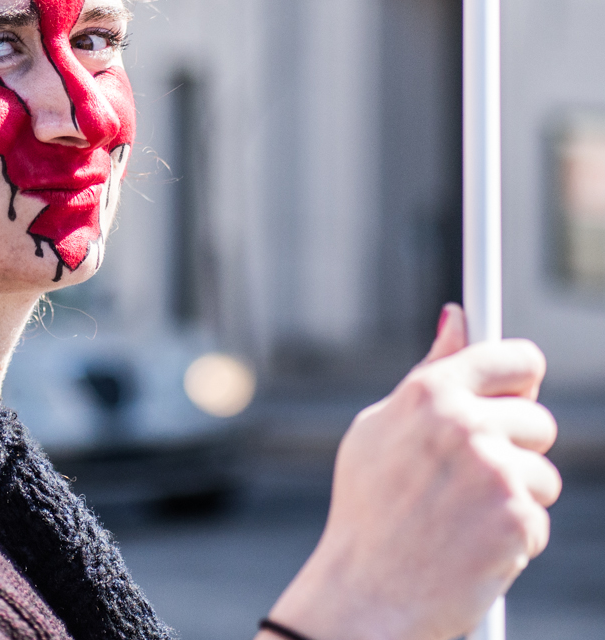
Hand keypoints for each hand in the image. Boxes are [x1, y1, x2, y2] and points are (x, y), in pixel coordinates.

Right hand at [266, 304, 560, 639]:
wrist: (366, 592)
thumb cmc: (367, 508)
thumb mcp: (379, 428)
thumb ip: (428, 373)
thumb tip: (458, 317)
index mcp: (430, 393)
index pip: (516, 358)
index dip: (520, 379)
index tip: (515, 395)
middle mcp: (464, 424)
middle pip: (538, 421)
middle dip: (516, 450)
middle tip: (471, 480)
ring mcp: (494, 472)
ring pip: (542, 475)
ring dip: (516, 498)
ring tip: (462, 518)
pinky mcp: (517, 519)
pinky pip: (537, 520)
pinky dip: (513, 539)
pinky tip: (470, 546)